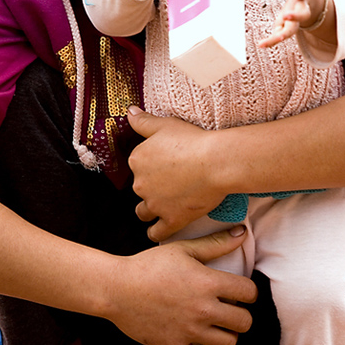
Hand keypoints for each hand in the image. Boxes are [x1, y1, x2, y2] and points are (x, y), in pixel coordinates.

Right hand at [104, 228, 257, 344]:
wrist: (116, 289)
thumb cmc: (150, 265)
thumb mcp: (183, 249)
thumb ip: (216, 243)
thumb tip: (242, 233)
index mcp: (208, 282)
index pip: (249, 293)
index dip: (247, 291)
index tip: (238, 291)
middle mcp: (203, 309)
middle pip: (244, 322)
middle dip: (241, 315)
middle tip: (228, 310)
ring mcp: (190, 331)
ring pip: (230, 343)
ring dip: (228, 335)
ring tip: (217, 326)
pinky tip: (206, 344)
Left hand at [128, 107, 229, 240]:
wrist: (215, 162)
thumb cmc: (193, 140)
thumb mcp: (165, 125)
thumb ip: (143, 121)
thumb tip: (129, 112)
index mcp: (137, 160)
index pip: (138, 165)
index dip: (151, 165)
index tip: (165, 164)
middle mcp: (140, 184)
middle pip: (141, 188)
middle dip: (151, 187)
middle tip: (172, 182)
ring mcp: (155, 204)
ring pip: (143, 212)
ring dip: (149, 210)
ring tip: (162, 206)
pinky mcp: (171, 220)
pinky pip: (157, 233)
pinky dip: (156, 232)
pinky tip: (159, 230)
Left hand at [259, 0, 323, 48]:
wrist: (310, 5)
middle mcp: (301, 9)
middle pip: (301, 15)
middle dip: (295, 17)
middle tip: (287, 16)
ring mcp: (295, 21)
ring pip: (290, 31)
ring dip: (281, 36)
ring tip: (269, 41)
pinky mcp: (287, 28)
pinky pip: (280, 36)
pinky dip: (271, 41)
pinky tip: (261, 45)